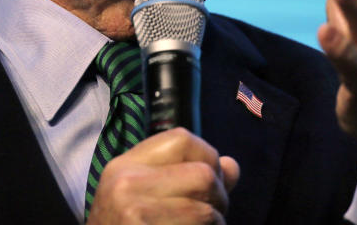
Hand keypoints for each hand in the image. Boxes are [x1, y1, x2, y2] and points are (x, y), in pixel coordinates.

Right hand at [86, 127, 240, 223]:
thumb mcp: (140, 195)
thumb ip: (185, 176)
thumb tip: (231, 166)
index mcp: (124, 166)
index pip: (182, 139)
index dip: (209, 157)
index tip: (210, 181)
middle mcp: (126, 184)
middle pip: (203, 175)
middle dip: (220, 197)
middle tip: (214, 214)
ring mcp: (134, 213)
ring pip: (207, 211)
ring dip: (215, 223)